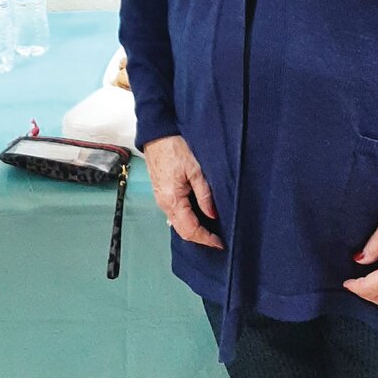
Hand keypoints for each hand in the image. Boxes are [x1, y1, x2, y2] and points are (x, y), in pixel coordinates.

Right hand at [142, 135, 222, 249]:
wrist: (157, 134)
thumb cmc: (174, 148)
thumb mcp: (195, 169)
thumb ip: (205, 194)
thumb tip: (212, 215)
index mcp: (172, 200)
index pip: (190, 230)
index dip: (206, 239)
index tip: (220, 243)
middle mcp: (164, 203)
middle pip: (183, 231)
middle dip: (200, 238)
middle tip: (218, 239)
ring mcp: (161, 199)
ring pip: (178, 223)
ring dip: (194, 229)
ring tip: (211, 228)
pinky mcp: (161, 193)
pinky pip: (175, 213)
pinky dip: (187, 219)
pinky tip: (198, 215)